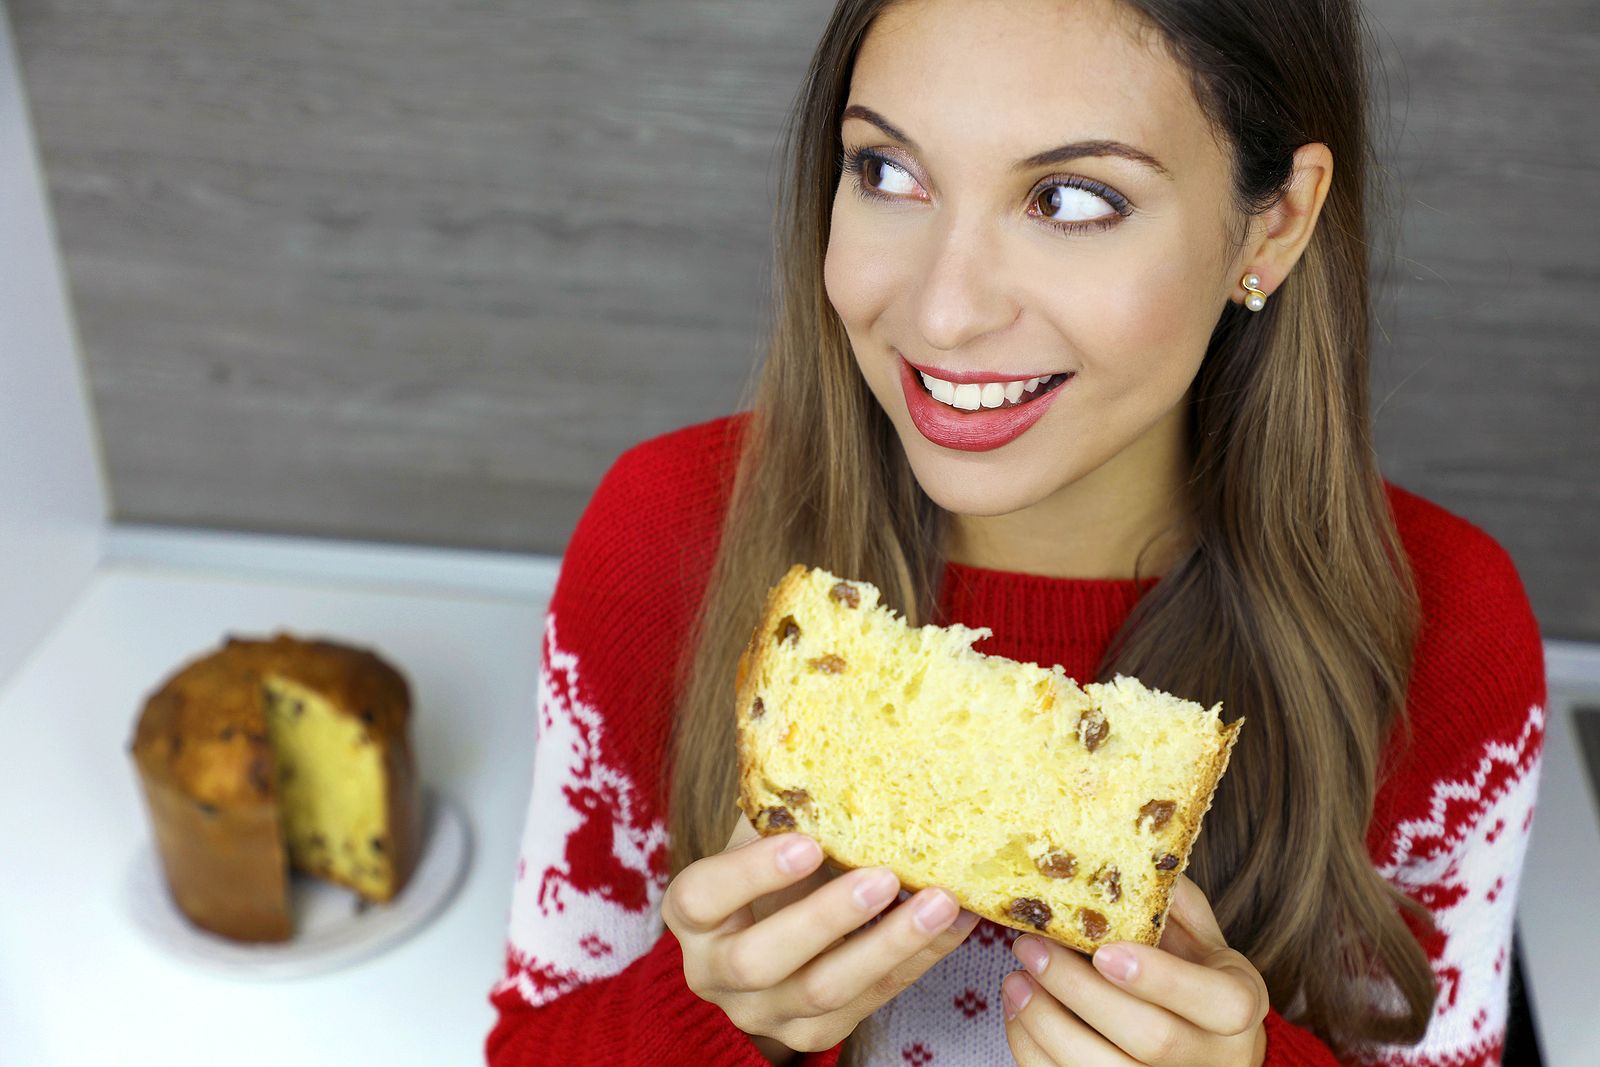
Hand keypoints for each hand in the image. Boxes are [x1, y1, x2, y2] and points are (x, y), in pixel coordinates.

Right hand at [663, 813, 981, 1057]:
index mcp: (692, 915)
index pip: (703, 897)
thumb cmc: (771, 868)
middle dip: (826, 919)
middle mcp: (713, 972)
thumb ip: (784, 808)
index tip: (808, 842)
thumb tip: (832, 748)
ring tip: (939, 902)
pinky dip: (917, 959)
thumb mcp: (763, 837)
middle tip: (885, 877)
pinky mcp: (811, 1035)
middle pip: (760, 960)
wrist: (773, 936)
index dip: (752, 873)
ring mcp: (762, 1012)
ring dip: (887, 944)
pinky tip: (955, 922)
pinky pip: (869, 1002)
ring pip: (822, 992)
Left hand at [1000, 875, 1268, 1066]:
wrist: (1205, 1049)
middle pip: (1150, 1039)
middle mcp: (1213, 1058)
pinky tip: (1018, 1012)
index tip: (1102, 950)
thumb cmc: (1195, 979)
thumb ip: (1171, 903)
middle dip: (1081, 992)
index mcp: (1238, 1007)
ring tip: (1015, 979)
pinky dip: (1034, 1051)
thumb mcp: (1201, 938)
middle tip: (1032, 947)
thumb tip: (1118, 857)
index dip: (1158, 978)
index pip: (1217, 1002)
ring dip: (1048, 1024)